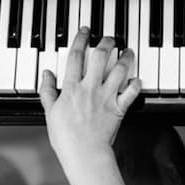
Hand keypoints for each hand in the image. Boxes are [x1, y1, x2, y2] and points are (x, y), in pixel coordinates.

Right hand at [39, 27, 140, 164]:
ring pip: (119, 70)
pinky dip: (136, 84)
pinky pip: (131, 92)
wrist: (84, 153)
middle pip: (100, 57)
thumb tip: (46, 74)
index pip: (76, 56)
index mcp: (72, 88)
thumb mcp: (50, 112)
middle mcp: (91, 88)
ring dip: (125, 57)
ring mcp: (106, 97)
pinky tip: (138, 77)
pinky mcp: (119, 108)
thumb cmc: (66, 137)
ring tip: (128, 50)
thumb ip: (48, 90)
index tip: (85, 31)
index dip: (80, 40)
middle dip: (106, 42)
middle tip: (109, 37)